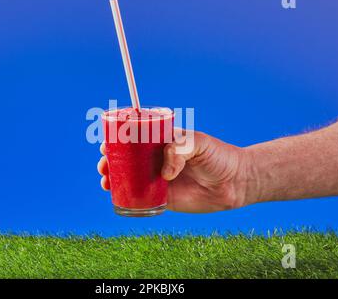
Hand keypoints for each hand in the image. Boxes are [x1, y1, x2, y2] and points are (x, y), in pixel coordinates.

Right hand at [97, 130, 253, 212]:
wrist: (234, 182)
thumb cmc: (218, 155)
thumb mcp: (198, 142)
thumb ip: (179, 149)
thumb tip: (164, 173)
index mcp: (162, 142)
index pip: (135, 138)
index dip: (118, 140)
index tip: (106, 143)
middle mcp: (157, 160)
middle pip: (127, 159)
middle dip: (111, 161)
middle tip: (104, 164)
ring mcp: (159, 179)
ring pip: (130, 178)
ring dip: (114, 178)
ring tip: (105, 180)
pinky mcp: (164, 198)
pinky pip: (142, 198)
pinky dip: (127, 197)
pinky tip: (117, 196)